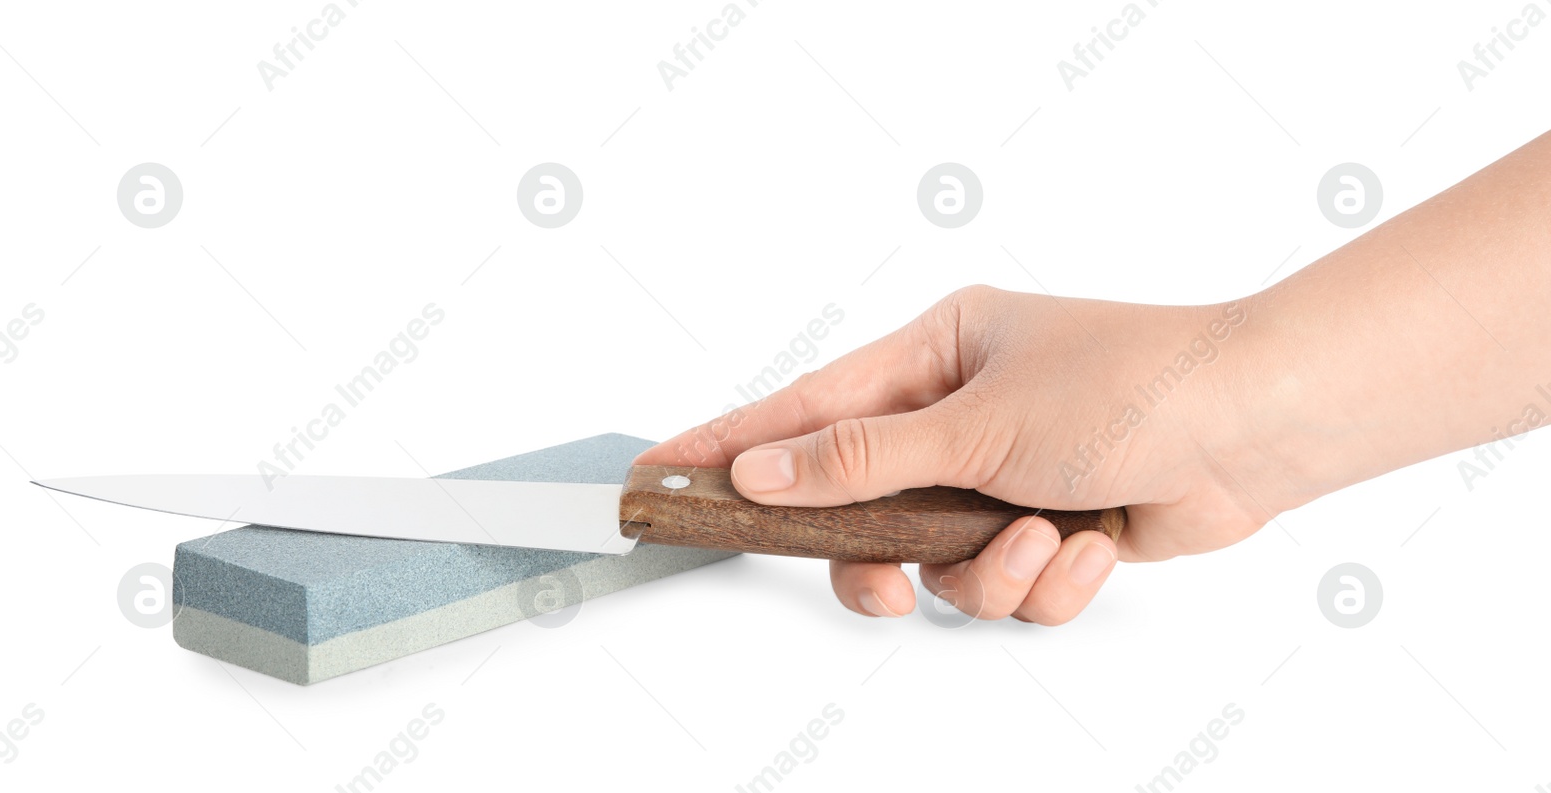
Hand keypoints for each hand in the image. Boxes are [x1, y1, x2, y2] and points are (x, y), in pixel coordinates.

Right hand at [634, 285, 1276, 623]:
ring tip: (1046, 534)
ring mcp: (1003, 475)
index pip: (803, 405)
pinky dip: (1050, 576)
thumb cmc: (1133, 385)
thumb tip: (760, 471)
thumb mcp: (977, 420)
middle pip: (862, 508)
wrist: (1258, 426)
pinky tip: (1093, 539)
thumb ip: (858, 457)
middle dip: (882, 558)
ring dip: (992, 568)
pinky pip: (1008, 585)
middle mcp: (961, 415)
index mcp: (933, 354)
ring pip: (938, 563)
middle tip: (882, 583)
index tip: (661, 472)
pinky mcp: (1047, 528)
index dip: (729, 443)